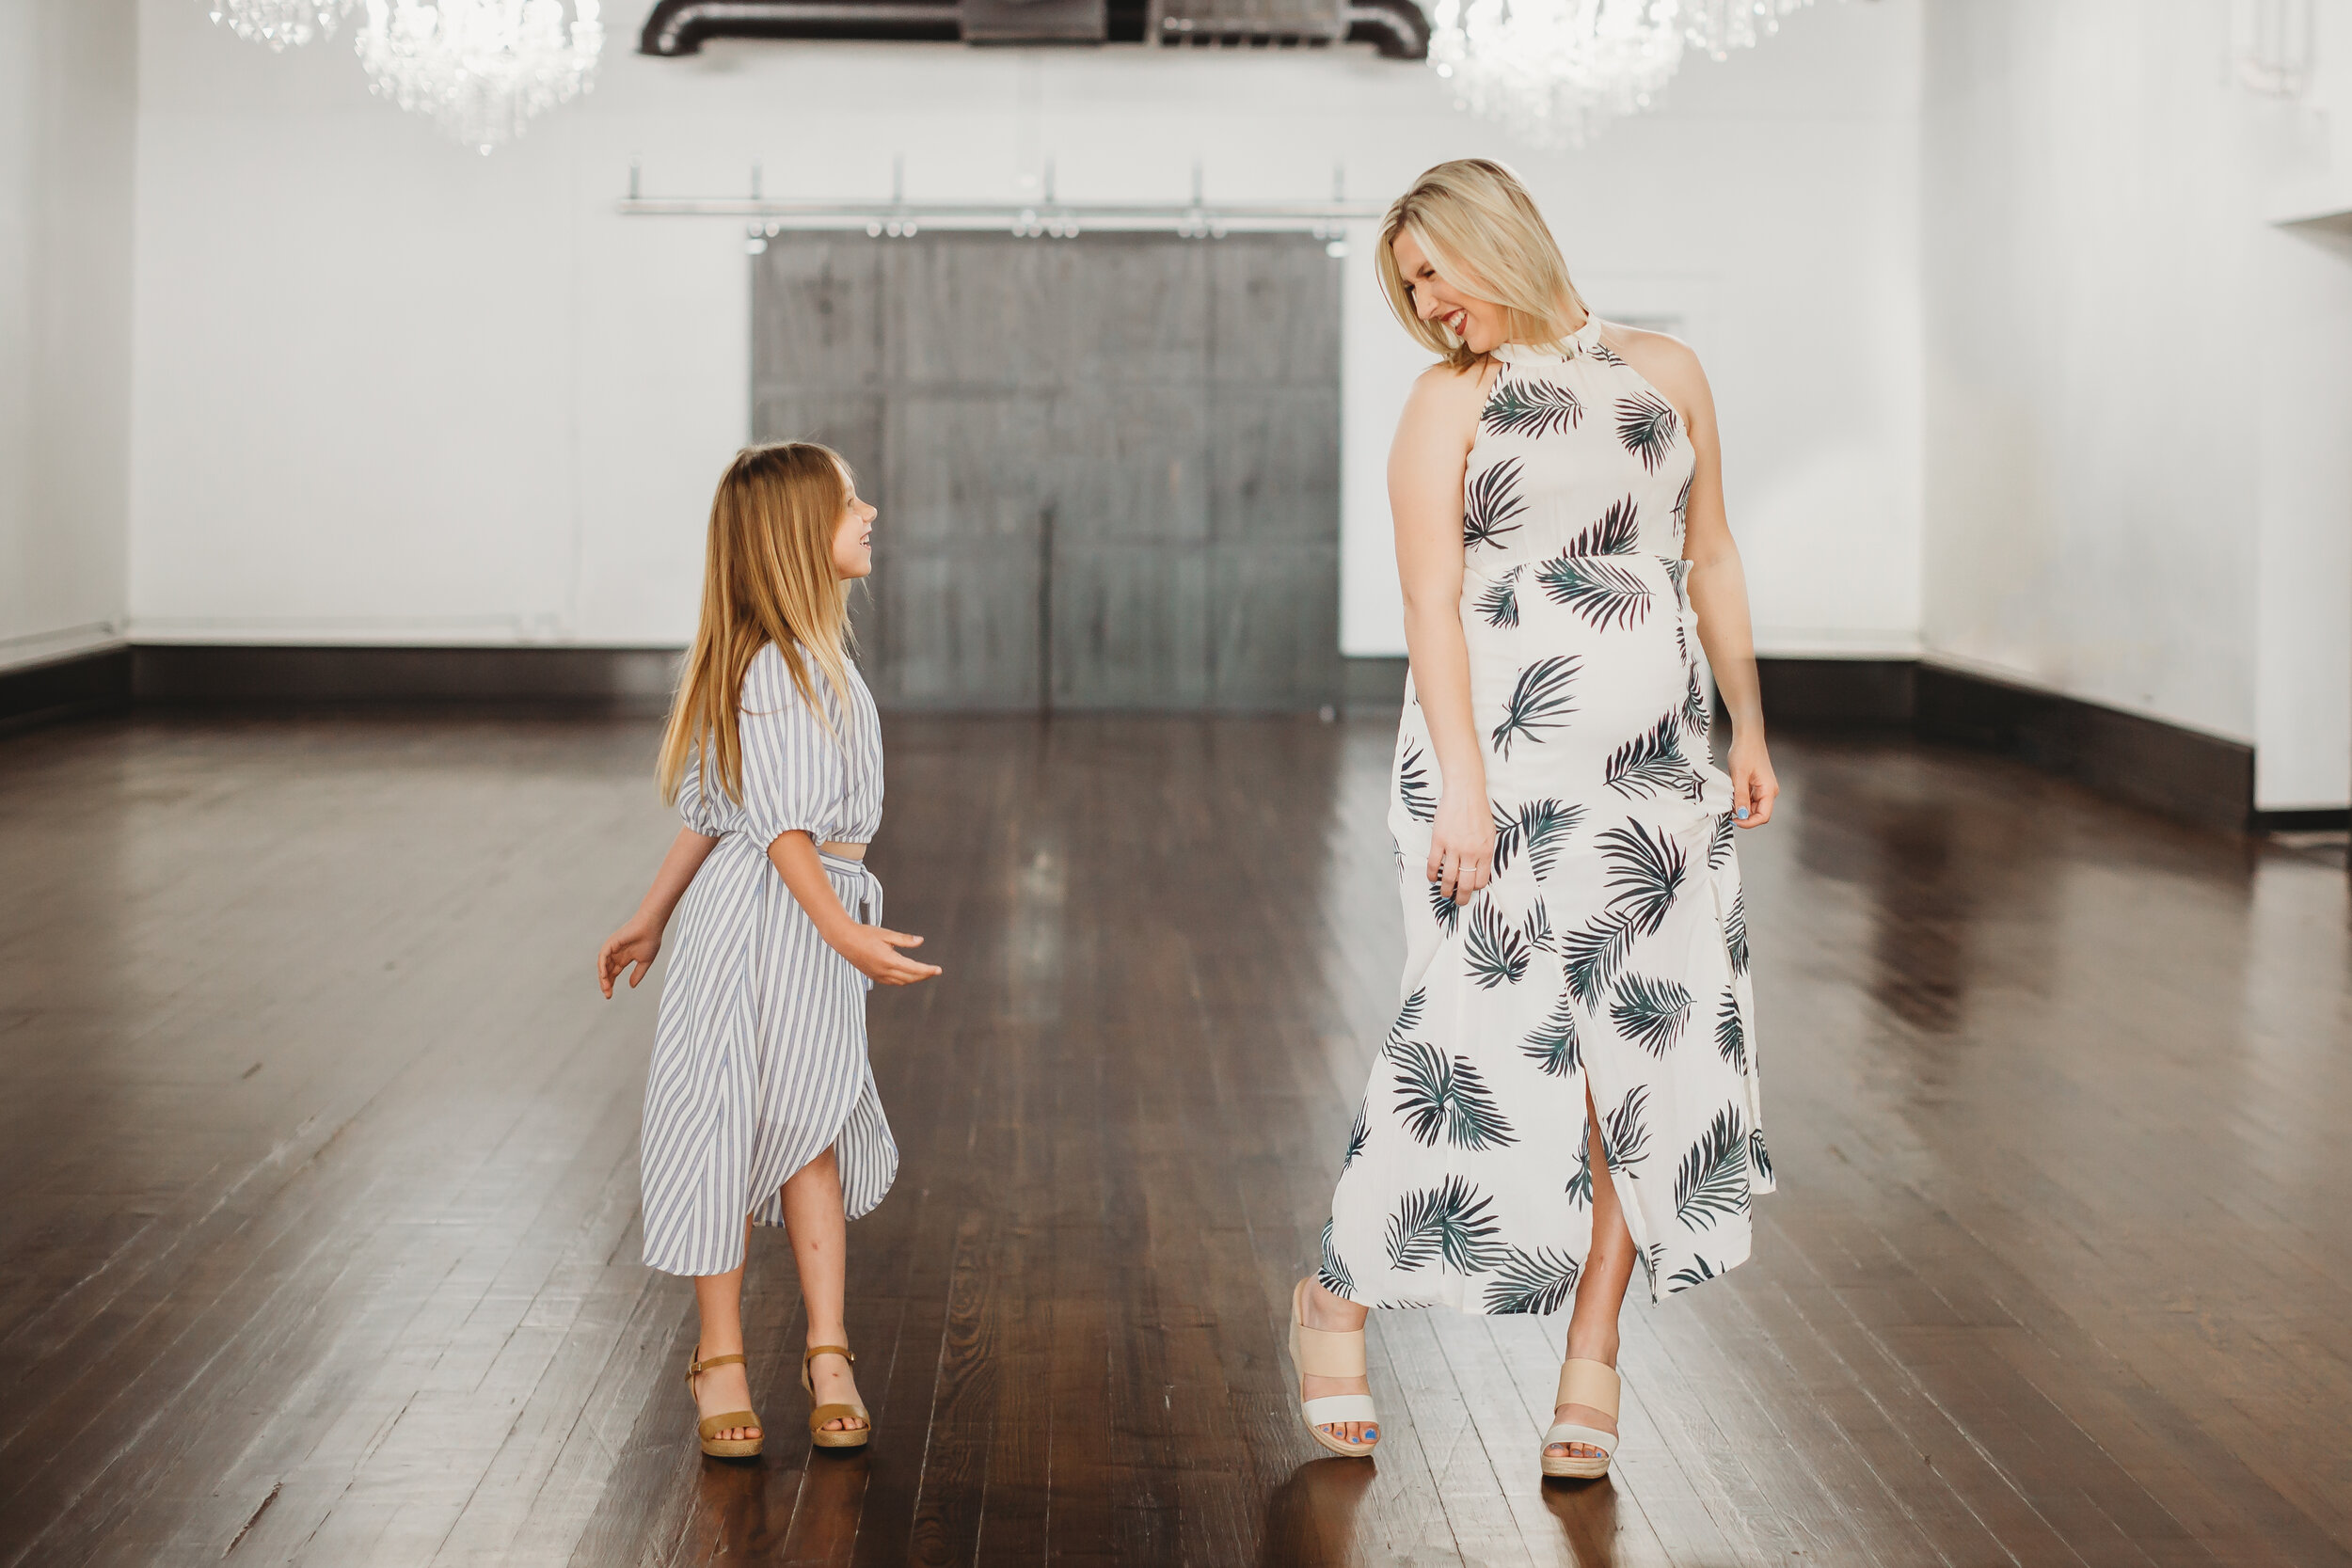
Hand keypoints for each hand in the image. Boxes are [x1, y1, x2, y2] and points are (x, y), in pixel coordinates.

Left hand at [597, 914, 661, 997]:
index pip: (613, 973)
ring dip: (603, 977)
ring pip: (603, 965)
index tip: (610, 996)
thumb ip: (638, 974)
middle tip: (608, 995)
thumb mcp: (645, 962)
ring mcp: (612, 948)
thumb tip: (631, 986)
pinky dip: (602, 967)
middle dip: (606, 983)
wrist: (651, 926)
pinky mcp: (610, 943)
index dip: (611, 984)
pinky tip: (604, 976)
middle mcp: (616, 954)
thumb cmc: (650, 940)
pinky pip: (603, 957)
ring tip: (606, 988)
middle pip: (606, 971)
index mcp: (624, 958)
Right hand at [826, 922, 942, 985]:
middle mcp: (884, 971)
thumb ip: (905, 940)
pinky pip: (892, 982)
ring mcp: (878, 975)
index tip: (938, 970)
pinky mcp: (873, 976)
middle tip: (934, 971)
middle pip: (910, 978)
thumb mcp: (887, 934)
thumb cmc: (866, 934)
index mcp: (889, 960)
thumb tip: (920, 941)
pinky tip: (906, 975)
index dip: (928, 970)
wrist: (844, 940)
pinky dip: (902, 980)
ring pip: (901, 982)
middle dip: (923, 975)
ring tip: (923, 973)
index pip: (914, 969)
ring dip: (913, 979)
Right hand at [1427, 788, 1494, 904]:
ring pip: (1449, 878)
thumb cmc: (1479, 811)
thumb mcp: (1490, 833)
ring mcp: (1454, 848)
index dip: (1475, 888)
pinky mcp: (1439, 841)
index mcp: (1486, 852)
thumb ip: (1486, 851)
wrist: (1465, 792)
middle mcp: (1471, 853)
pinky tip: (1432, 878)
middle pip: (1465, 884)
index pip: (1481, 880)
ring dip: (1445, 890)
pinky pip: (1434, 864)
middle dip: (1461, 898)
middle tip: (1458, 902)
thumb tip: (1480, 868)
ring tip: (1444, 893)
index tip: (1470, 889)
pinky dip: (1432, 874)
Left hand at [1727, 730, 1778, 827]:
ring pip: (1753, 807)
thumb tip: (1741, 816)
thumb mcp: (1739, 776)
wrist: (1747, 736)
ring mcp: (1764, 788)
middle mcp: (1769, 791)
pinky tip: (1732, 792)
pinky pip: (1750, 798)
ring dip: (1741, 806)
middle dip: (1743, 815)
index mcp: (1769, 790)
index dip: (1748, 822)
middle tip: (1727, 808)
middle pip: (1758, 813)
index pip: (1763, 816)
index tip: (1733, 820)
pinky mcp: (1758, 785)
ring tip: (1729, 796)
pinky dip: (1740, 799)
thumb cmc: (1744, 752)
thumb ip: (1741, 797)